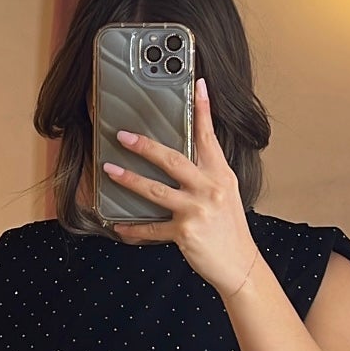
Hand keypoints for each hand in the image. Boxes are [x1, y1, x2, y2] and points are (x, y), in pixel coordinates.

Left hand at [102, 79, 258, 296]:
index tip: (197, 85)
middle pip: (173, 159)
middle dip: (146, 146)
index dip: (203, 110)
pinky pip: (151, 228)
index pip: (209, 137)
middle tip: (124, 135)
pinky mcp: (185, 233)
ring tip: (110, 169)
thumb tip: (184, 157)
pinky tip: (118, 225)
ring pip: (156, 190)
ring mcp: (197, 211)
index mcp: (221, 175)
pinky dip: (133, 228)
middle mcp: (209, 189)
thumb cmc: (230, 229)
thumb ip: (208, 175)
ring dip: (129, 179)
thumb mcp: (227, 194)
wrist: (240, 265)